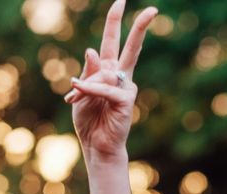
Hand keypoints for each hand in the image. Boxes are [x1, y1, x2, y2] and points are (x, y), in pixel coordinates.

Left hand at [66, 1, 156, 157]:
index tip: (121, 1)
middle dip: (140, 27)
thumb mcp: (80, 95)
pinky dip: (89, 90)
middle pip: (130, 47)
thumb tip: (92, 50)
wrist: (96, 146)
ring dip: (84, 88)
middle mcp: (120, 77)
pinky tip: (75, 92)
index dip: (115, 22)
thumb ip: (87, 74)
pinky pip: (104, 88)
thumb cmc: (89, 122)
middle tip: (153, 10)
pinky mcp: (125, 100)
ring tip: (74, 100)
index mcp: (108, 71)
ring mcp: (126, 87)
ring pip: (104, 73)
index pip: (111, 43)